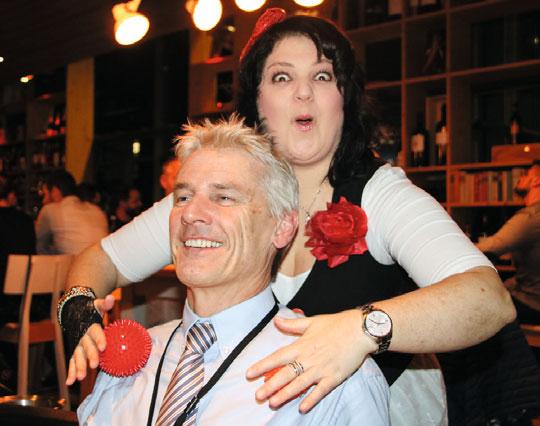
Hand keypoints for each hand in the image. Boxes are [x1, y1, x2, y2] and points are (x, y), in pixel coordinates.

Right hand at [66, 294, 115, 384]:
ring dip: (78, 367)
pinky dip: (70, 372)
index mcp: (90, 326)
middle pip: (86, 347)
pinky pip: (72, 362)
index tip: (104, 347)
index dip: (99, 339)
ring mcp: (77, 345)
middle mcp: (82, 337)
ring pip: (77, 357)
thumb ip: (106, 303)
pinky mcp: (74, 351)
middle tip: (94, 366)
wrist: (74, 312)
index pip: (95, 333)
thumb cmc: (91, 310)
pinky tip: (69, 383)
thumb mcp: (98, 305)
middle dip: (90, 356)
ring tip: (81, 378)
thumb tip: (112, 297)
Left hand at [246, 309, 377, 412]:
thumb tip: (276, 320)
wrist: (360, 330)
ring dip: (286, 395)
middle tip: (258, 396)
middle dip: (270, 386)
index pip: (277, 357)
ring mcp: (321, 369)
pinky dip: (311, 399)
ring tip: (273, 403)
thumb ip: (292, 324)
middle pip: (286, 374)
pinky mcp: (334, 377)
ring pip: (300, 385)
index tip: (249, 374)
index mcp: (301, 345)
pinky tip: (302, 408)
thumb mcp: (311, 321)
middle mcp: (309, 359)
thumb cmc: (336, 324)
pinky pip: (320, 391)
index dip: (262, 366)